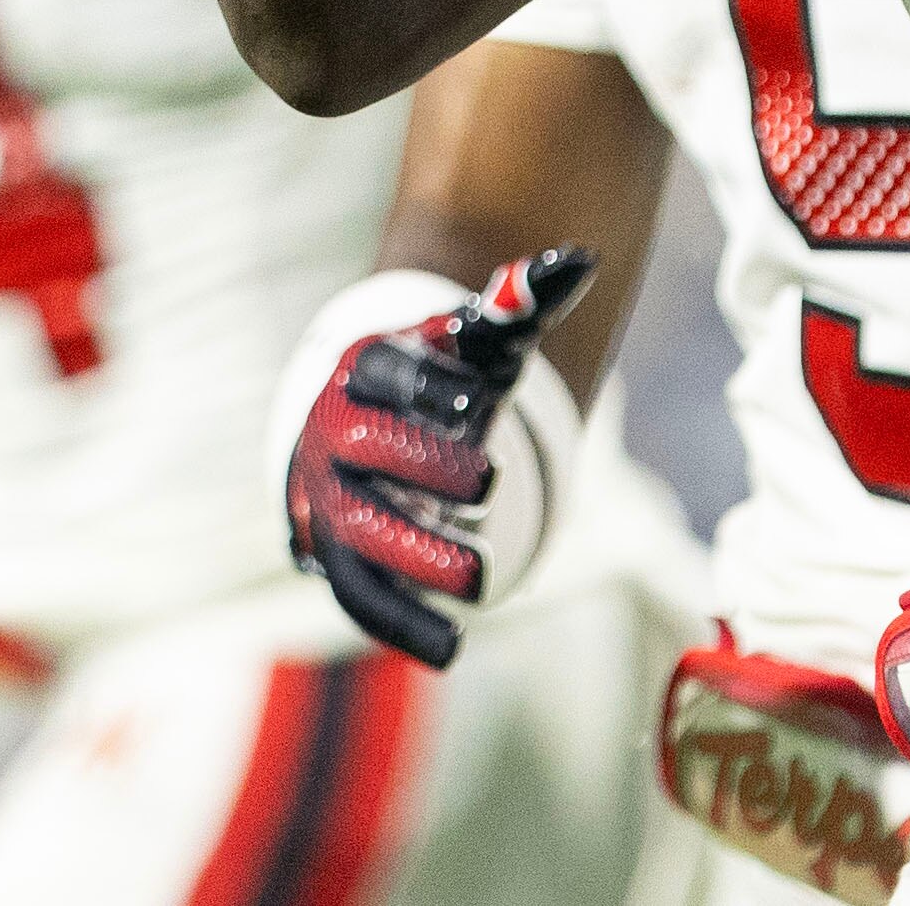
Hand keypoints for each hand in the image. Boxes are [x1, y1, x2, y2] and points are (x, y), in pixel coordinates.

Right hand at [282, 246, 592, 668]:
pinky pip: (361, 592)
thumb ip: (521, 306)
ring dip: (414, 558)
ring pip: (360, 533)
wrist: (370, 423)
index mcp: (365, 368)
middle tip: (490, 482)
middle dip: (425, 466)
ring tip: (479, 581)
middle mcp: (333, 431)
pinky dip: (400, 622)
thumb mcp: (476, 340)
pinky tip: (450, 648)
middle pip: (369, 448)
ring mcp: (329, 498)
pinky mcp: (336, 554)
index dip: (427, 388)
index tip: (479, 405)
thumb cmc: (438, 376)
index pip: (387, 372)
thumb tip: (580, 260)